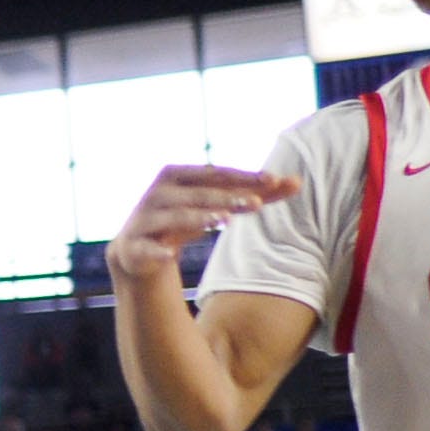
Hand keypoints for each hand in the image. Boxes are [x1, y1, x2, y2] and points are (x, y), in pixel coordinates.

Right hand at [108, 165, 302, 280]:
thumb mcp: (215, 207)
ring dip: (197, 218)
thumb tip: (297, 182)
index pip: (215, 174)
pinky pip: (145, 249)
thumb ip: (252, 195)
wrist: (135, 250)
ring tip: (223, 221)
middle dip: (225, 198)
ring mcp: (144, 220)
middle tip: (254, 203)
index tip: (273, 180)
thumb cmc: (183, 221)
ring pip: (174, 217)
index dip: (242, 177)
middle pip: (197, 194)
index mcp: (177, 176)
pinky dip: (155, 252)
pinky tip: (169, 256)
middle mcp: (159, 194)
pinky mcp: (132, 247)